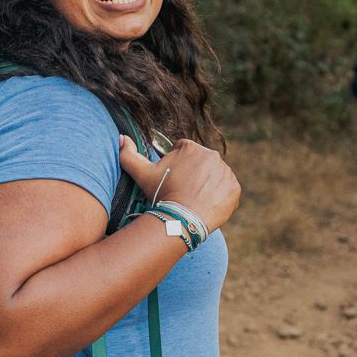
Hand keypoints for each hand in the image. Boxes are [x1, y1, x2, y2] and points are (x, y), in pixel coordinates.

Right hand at [119, 135, 239, 233]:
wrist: (182, 219)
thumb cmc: (162, 195)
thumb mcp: (142, 174)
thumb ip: (129, 154)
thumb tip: (122, 138)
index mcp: (191, 148)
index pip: (185, 151)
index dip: (177, 165)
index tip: (173, 179)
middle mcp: (212, 155)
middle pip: (201, 163)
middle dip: (194, 174)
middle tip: (183, 191)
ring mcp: (225, 172)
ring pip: (215, 176)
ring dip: (207, 184)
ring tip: (194, 199)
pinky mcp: (234, 188)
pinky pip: (227, 190)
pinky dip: (219, 196)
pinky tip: (206, 205)